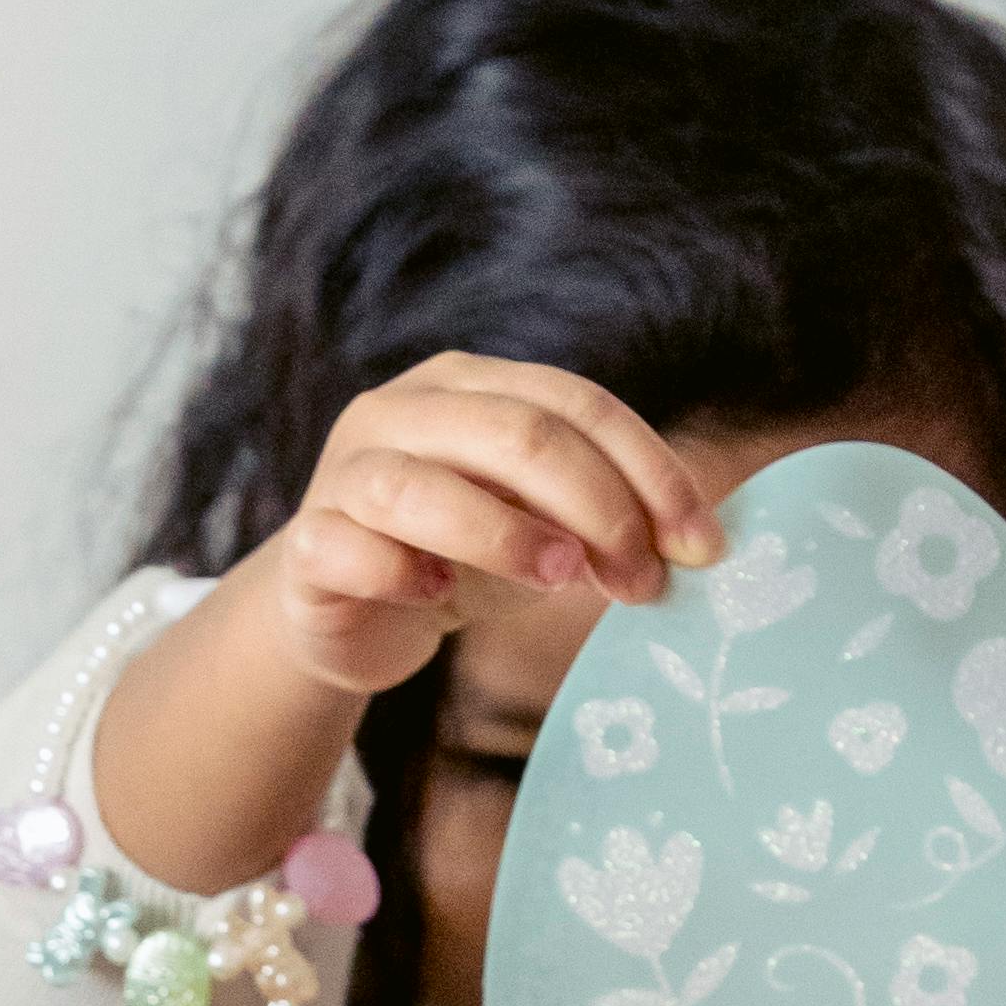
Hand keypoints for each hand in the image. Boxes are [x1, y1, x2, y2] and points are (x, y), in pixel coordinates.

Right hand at [260, 355, 721, 703]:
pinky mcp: (306, 546)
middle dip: (594, 506)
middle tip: (637, 578)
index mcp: (469, 386)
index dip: (648, 471)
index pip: (576, 405)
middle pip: (514, 432)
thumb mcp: (535, 526)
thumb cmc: (451, 563)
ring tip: (559, 579)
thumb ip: (593, 516)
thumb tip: (690, 543)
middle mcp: (402, 410)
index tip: (698, 546)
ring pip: (422, 487)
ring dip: (504, 534)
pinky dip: (402, 573)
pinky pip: (352, 549)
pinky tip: (437, 598)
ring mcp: (345, 473)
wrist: (342, 619)